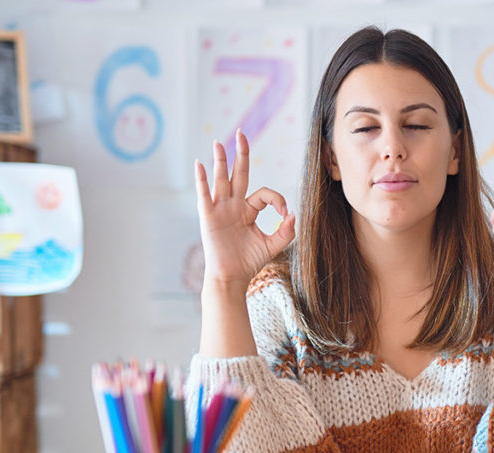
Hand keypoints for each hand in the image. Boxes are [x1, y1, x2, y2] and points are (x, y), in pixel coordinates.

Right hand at [194, 129, 295, 287]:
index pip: (264, 194)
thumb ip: (285, 231)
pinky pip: (204, 194)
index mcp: (248, 210)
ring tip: (219, 142)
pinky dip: (202, 180)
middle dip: (241, 154)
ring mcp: (220, 209)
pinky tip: (200, 164)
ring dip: (221, 160)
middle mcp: (233, 206)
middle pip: (238, 174)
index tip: (285, 216)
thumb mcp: (272, 246)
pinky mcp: (209, 217)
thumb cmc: (248, 262)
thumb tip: (293, 214)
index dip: (278, 201)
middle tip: (242, 132)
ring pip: (221, 179)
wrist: (231, 277)